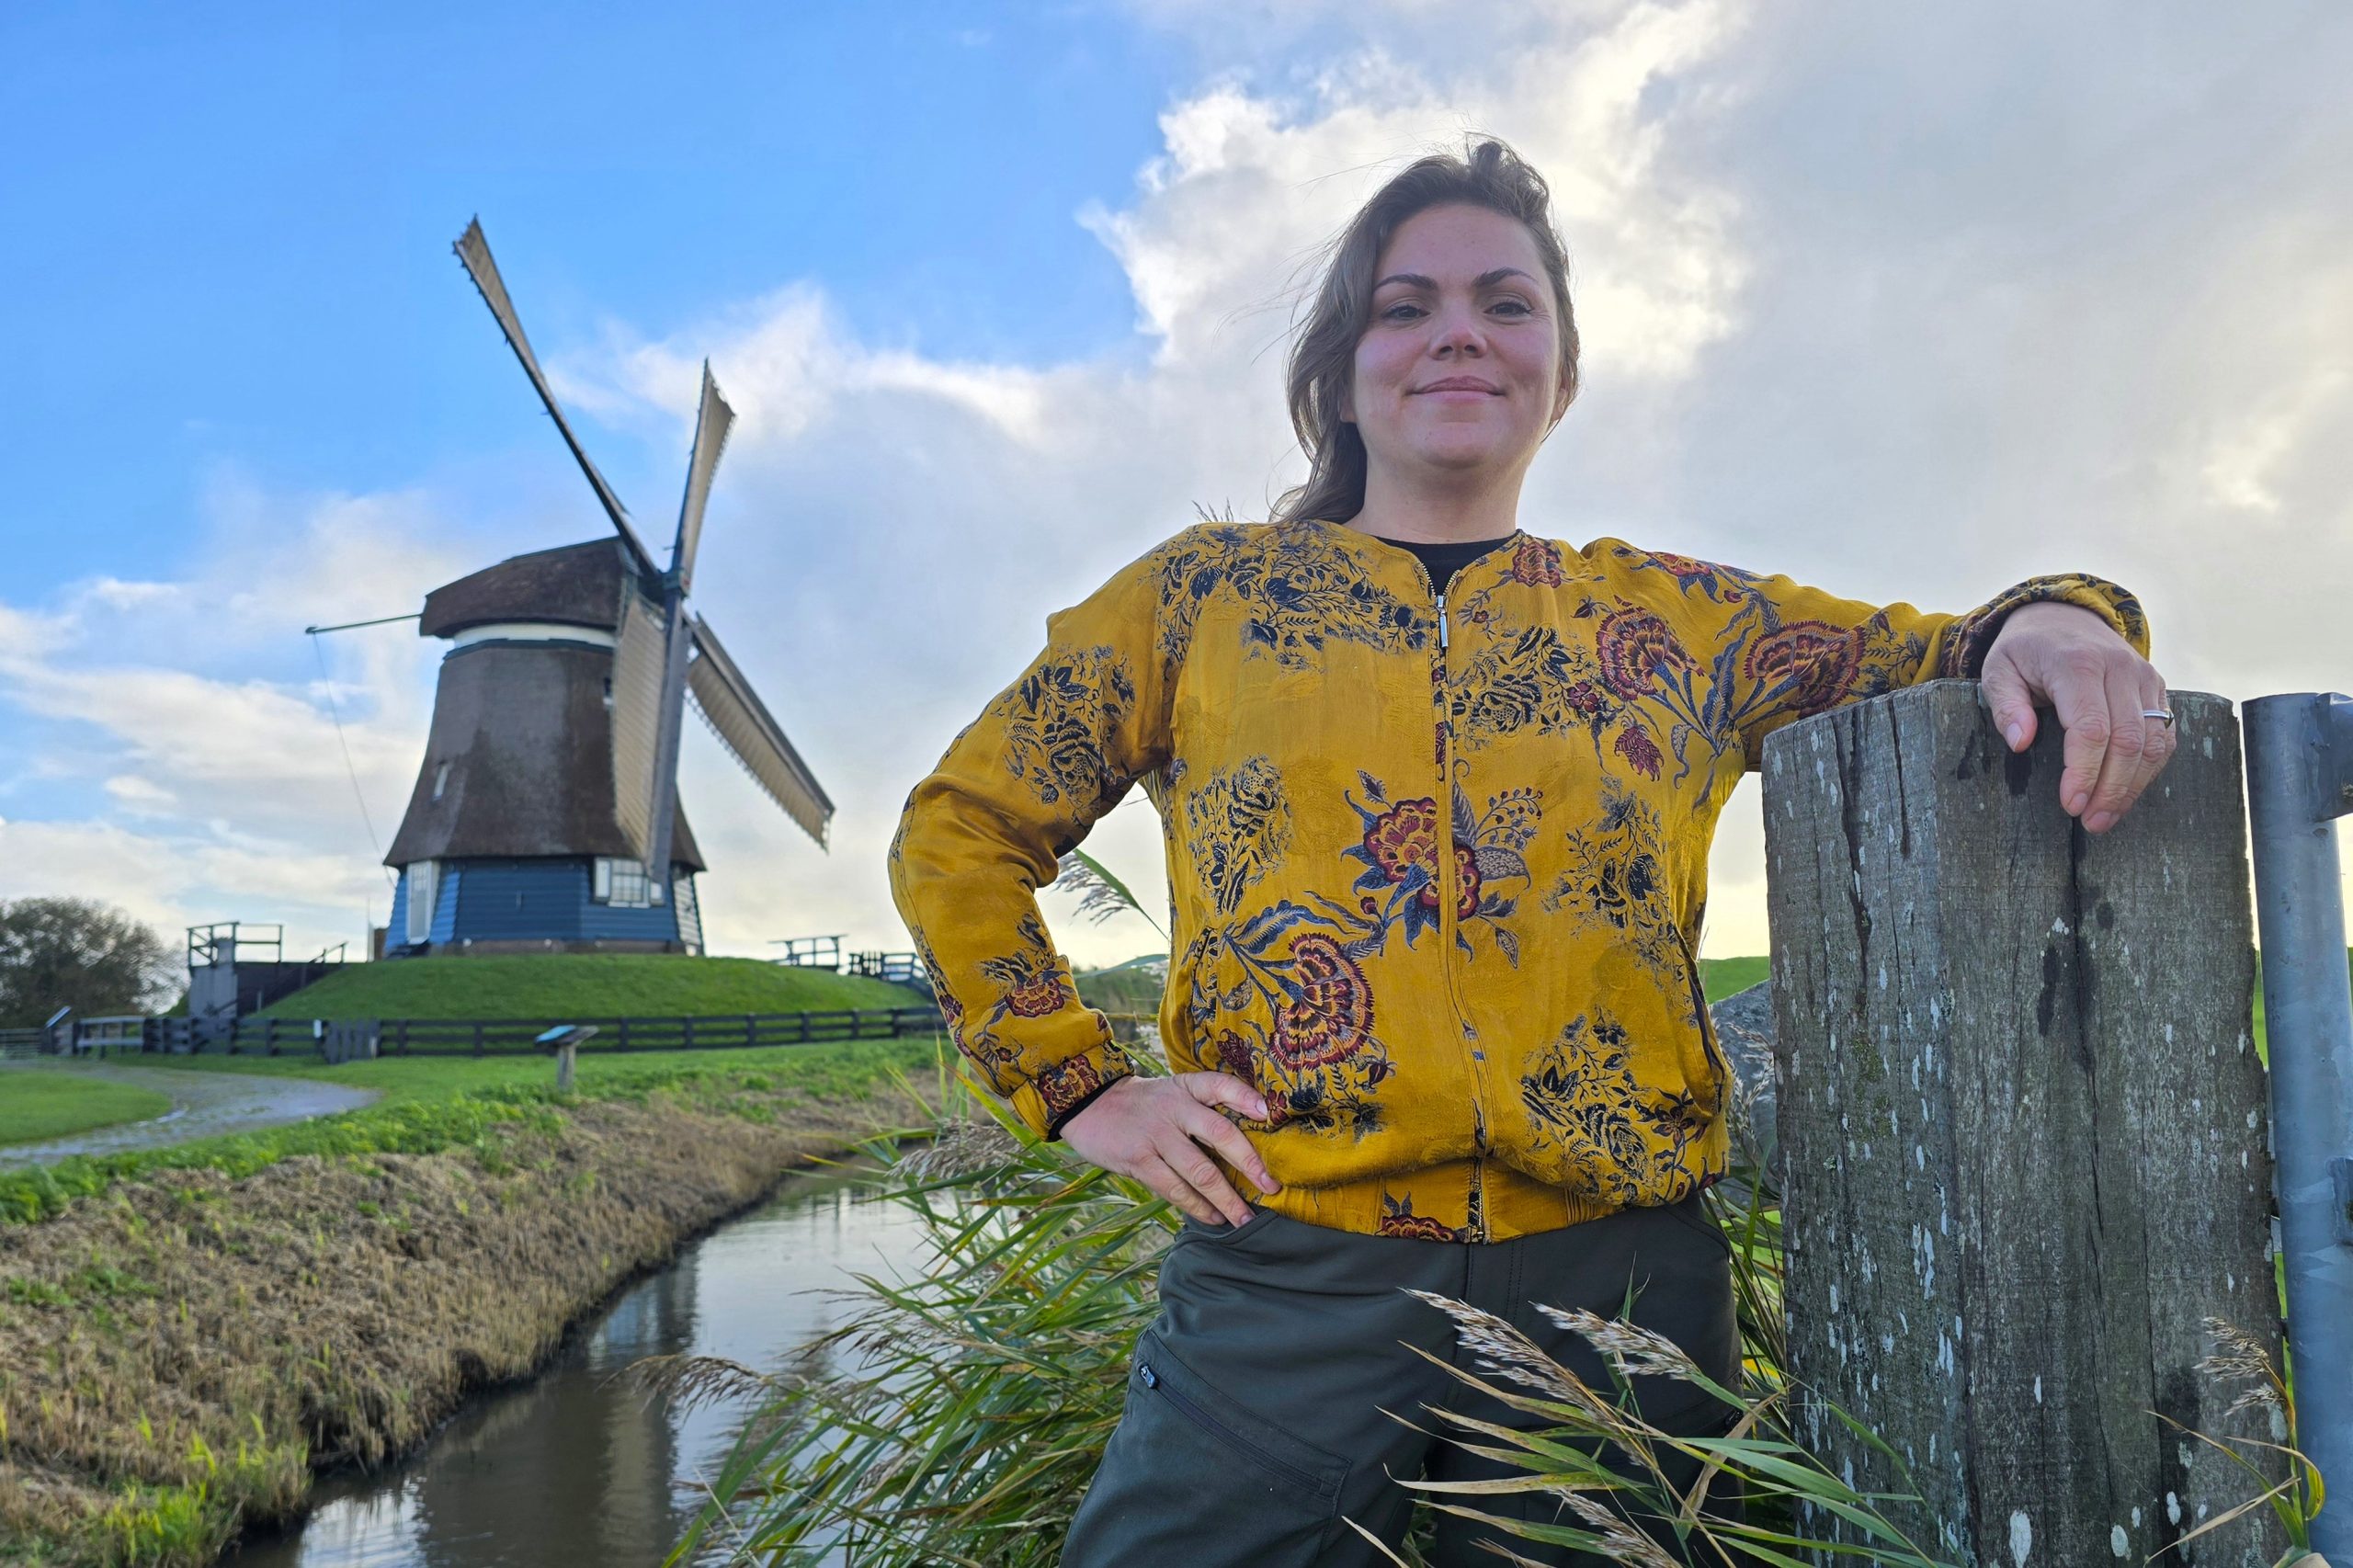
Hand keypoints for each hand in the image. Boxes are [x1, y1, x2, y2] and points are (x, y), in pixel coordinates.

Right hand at [1059, 1072, 1281, 1226]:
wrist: (1089, 1106)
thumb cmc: (1143, 1105)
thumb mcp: (1173, 1092)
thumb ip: (1202, 1109)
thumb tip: (1245, 1143)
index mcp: (1186, 1088)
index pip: (1219, 1084)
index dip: (1244, 1097)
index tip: (1267, 1113)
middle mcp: (1174, 1108)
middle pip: (1219, 1133)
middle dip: (1249, 1163)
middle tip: (1270, 1187)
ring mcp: (1156, 1135)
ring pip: (1199, 1171)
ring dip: (1225, 1199)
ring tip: (1242, 1218)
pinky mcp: (1139, 1160)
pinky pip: (1174, 1188)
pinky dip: (1197, 1206)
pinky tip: (1212, 1217)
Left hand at [1979, 601, 2175, 833]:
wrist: (2063, 616)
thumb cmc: (2025, 650)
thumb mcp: (1998, 671)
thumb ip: (2006, 706)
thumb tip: (2021, 743)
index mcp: (2078, 664)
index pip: (2091, 728)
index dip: (2084, 772)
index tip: (2070, 804)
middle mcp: (2119, 669)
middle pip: (2129, 740)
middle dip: (2112, 788)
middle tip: (2091, 822)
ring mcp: (2144, 677)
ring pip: (2155, 741)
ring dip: (2134, 785)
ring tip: (2106, 817)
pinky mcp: (2156, 687)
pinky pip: (2165, 733)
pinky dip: (2150, 768)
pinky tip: (2126, 791)